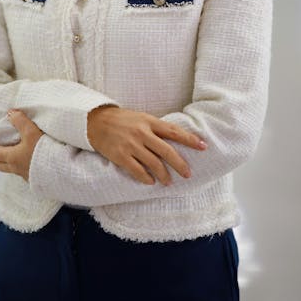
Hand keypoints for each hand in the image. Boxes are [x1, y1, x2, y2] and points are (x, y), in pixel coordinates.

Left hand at [0, 109, 42, 181]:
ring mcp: (26, 174)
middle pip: (0, 164)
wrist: (60, 170)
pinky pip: (24, 171)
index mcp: (12, 157)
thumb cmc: (43, 151)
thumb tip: (11, 112)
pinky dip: (22, 165)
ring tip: (13, 153)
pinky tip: (30, 159)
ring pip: (11, 169)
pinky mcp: (36, 177)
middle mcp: (16, 167)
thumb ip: (20, 121)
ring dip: (9, 162)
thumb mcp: (31, 132)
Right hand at [87, 106, 207, 185]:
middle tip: (188, 174)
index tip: (203, 146)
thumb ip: (155, 128)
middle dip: (180, 164)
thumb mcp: (140, 118)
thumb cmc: (122, 120)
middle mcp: (142, 133)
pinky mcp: (120, 156)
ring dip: (164, 175)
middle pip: (167, 151)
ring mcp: (131, 145)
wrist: (96, 121)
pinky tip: (150, 181)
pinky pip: (138, 171)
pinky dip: (146, 178)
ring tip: (168, 182)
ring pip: (154, 164)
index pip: (174, 131)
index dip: (190, 139)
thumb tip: (175, 139)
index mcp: (149, 121)